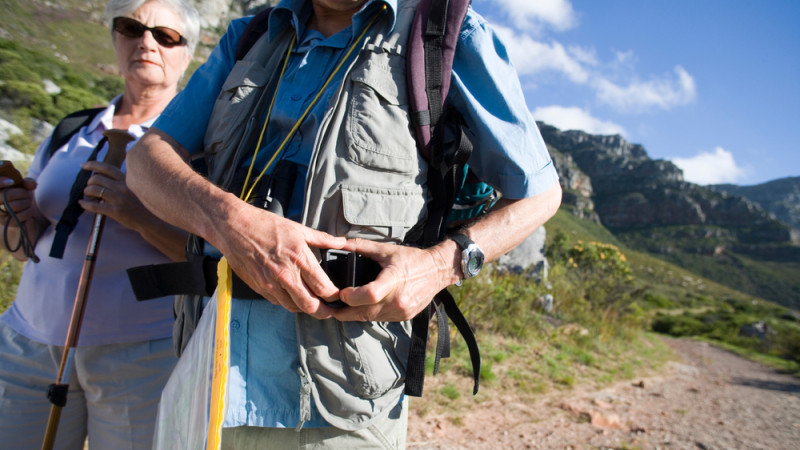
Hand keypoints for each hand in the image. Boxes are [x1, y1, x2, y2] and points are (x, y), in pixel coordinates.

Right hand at [0, 178, 37, 223]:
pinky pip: (21, 215)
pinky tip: (28, 209)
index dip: (1, 182)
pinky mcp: (6, 223)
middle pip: (8, 195)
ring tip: (28, 202)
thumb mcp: (22, 185)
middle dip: (23, 193)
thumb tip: (33, 185)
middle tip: (27, 195)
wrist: (21, 210)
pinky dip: (29, 211)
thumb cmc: (19, 194)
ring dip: (27, 203)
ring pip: (15, 205)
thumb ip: (26, 182)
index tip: (12, 182)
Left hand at [77, 160, 159, 230]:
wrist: (150, 220)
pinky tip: (82, 204)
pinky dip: (85, 204)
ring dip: (86, 192)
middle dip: (89, 182)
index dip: (92, 165)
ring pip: (94, 190)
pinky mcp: (115, 211)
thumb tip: (103, 178)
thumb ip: (120, 182)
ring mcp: (118, 199)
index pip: (107, 168)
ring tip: (87, 195)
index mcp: (126, 180)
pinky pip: (94, 205)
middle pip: (97, 178)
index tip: (83, 165)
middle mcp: (122, 187)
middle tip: (88, 187)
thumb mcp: (133, 189)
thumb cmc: (140, 205)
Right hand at [215, 203, 347, 318]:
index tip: (338, 296)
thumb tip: (342, 242)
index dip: (334, 296)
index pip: (323, 288)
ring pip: (294, 307)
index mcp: (300, 259)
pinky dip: (289, 303)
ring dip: (306, 309)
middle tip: (331, 312)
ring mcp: (271, 284)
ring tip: (314, 306)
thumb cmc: (265, 225)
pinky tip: (294, 297)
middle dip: (324, 312)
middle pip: (310, 305)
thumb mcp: (298, 229)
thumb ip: (323, 239)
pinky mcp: (260, 288)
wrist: (235, 228)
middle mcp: (286, 275)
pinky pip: (278, 302)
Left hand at [332, 238, 457, 321]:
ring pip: (370, 319)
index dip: (351, 296)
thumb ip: (361, 246)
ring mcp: (401, 311)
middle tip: (330, 308)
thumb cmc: (412, 259)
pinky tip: (364, 307)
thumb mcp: (386, 249)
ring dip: (355, 314)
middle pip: (364, 312)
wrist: (438, 271)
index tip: (341, 293)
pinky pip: (380, 319)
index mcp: (393, 280)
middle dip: (344, 312)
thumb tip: (338, 243)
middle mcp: (398, 300)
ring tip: (343, 308)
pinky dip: (370, 314)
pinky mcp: (404, 317)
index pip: (369, 294)